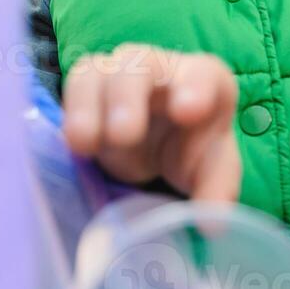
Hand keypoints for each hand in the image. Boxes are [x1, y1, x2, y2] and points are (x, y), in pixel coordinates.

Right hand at [62, 44, 241, 202]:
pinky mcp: (90, 84)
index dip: (195, 88)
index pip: (203, 74)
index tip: (188, 112)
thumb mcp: (210, 170)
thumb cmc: (191, 150)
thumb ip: (216, 190)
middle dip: (130, 95)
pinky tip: (75, 143)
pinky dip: (73, 111)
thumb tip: (211, 224)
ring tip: (83, 143)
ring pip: (100, 71)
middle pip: (142, 64)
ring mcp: (121, 71)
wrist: (160, 144)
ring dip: (89, 105)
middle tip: (125, 134)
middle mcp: (161, 67)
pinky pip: (76, 85)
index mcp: (204, 79)